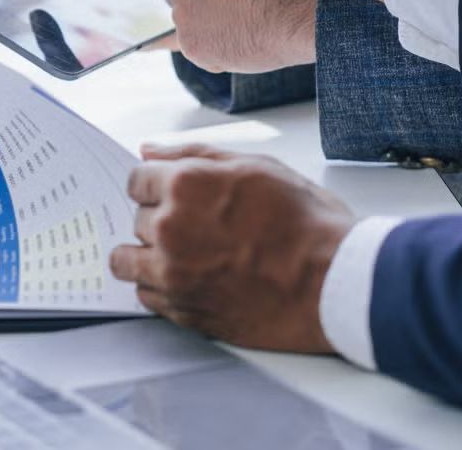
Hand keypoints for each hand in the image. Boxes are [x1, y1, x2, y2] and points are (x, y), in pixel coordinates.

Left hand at [109, 143, 355, 352]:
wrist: (334, 283)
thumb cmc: (307, 223)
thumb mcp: (257, 166)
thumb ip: (194, 154)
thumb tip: (150, 150)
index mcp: (185, 186)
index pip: (136, 181)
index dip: (159, 185)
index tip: (175, 194)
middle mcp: (170, 230)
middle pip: (136, 219)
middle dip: (161, 219)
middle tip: (200, 226)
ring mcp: (173, 275)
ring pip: (127, 261)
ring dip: (149, 255)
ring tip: (184, 255)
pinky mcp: (184, 312)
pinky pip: (146, 297)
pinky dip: (160, 288)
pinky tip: (191, 279)